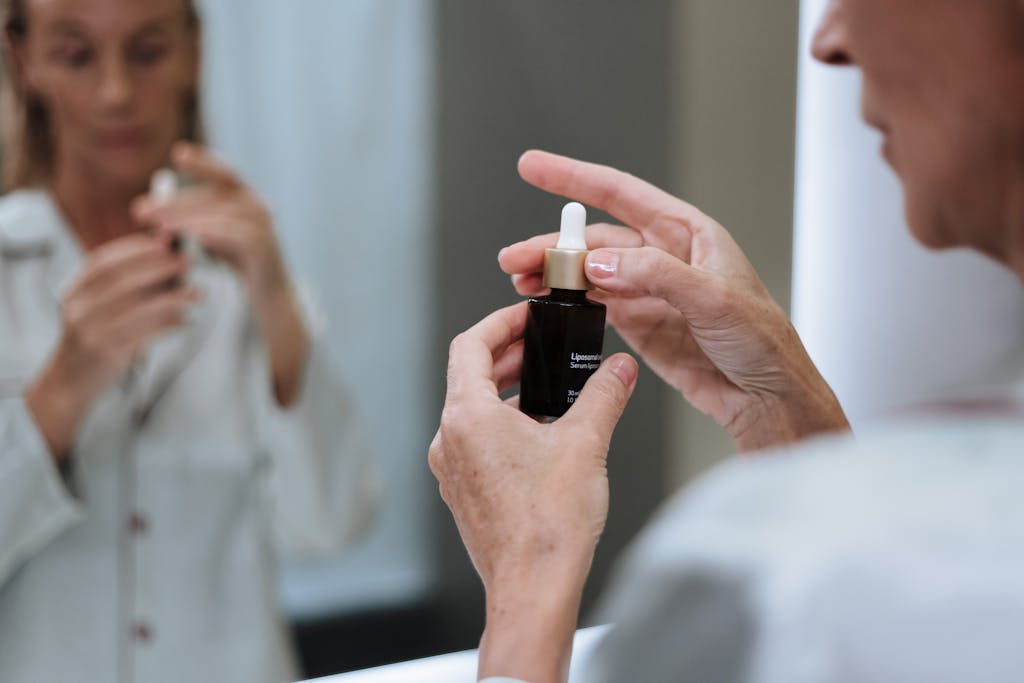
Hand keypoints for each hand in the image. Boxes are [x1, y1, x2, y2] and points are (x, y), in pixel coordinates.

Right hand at [25, 233, 197, 457]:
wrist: (71, 382)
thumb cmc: (97, 337)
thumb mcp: (103, 306)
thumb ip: (131, 283)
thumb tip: (169, 255)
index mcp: (76, 290)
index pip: (104, 260)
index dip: (138, 249)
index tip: (169, 243)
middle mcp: (78, 308)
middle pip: (119, 280)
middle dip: (157, 267)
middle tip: (188, 261)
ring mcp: (89, 332)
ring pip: (133, 308)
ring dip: (170, 297)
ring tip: (197, 292)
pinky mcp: (105, 354)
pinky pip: (141, 336)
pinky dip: (166, 325)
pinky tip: (185, 320)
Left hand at [132, 141, 287, 308]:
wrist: (270, 295)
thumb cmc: (237, 262)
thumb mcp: (210, 234)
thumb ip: (189, 220)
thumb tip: (147, 209)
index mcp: (245, 198)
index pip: (223, 173)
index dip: (203, 162)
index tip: (178, 153)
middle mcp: (257, 205)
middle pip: (213, 195)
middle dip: (174, 202)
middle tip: (138, 210)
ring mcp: (264, 225)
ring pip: (221, 214)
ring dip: (186, 219)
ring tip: (157, 227)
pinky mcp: (265, 247)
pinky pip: (237, 236)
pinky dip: (213, 233)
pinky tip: (192, 236)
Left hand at [429, 302, 638, 682]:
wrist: (533, 589)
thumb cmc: (547, 527)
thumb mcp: (585, 443)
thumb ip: (604, 395)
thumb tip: (619, 370)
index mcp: (467, 417)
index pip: (469, 345)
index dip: (499, 322)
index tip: (523, 317)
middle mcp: (449, 440)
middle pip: (468, 377)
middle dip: (507, 357)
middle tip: (539, 348)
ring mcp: (452, 470)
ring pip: (472, 412)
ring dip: (506, 393)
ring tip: (546, 391)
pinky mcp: (464, 494)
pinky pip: (476, 444)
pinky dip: (502, 427)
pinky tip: (540, 437)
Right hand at [500, 150, 848, 451]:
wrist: (768, 396)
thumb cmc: (762, 340)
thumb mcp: (712, 298)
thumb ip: (653, 275)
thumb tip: (598, 263)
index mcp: (687, 233)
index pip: (621, 194)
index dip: (574, 178)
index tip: (534, 167)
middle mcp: (664, 256)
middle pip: (594, 240)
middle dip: (552, 246)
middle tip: (515, 258)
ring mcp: (649, 291)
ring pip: (589, 274)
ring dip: (554, 276)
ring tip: (522, 283)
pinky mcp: (640, 324)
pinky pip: (595, 305)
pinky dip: (568, 304)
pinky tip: (547, 306)